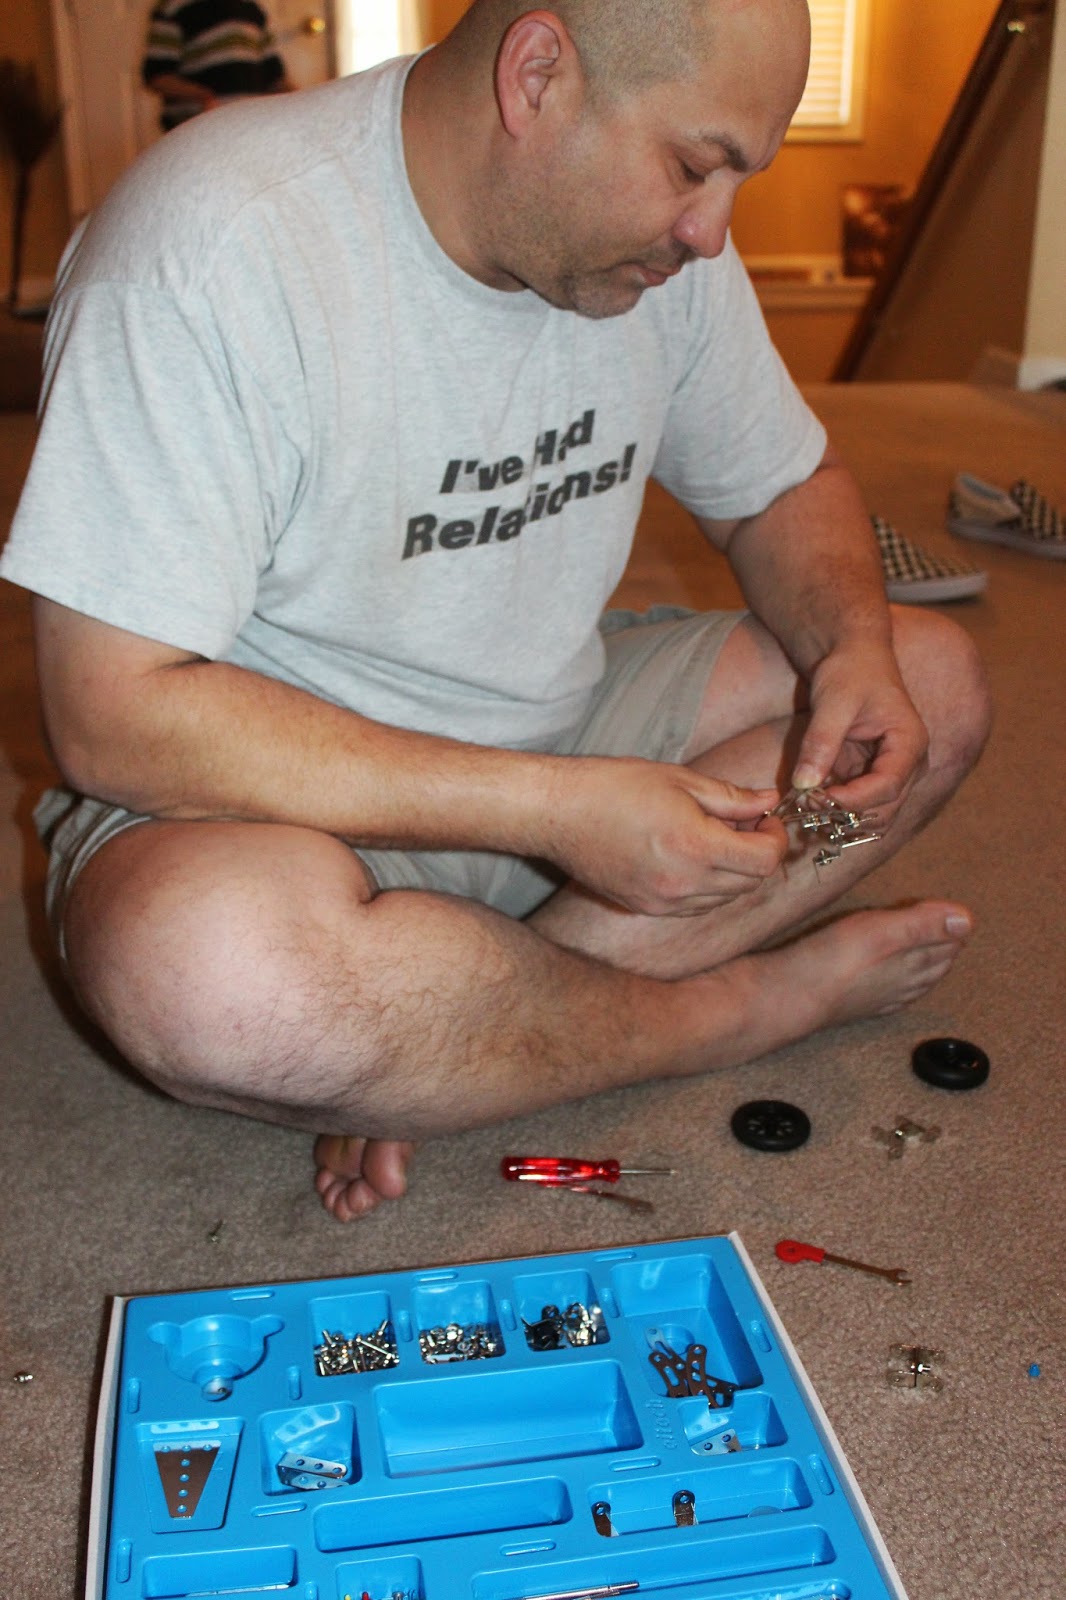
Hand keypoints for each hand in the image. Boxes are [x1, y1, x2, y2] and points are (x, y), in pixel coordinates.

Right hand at [545, 758, 787, 916]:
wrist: (558, 813)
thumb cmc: (614, 787)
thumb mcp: (680, 780)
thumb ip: (731, 798)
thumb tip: (769, 802)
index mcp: (696, 846)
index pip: (764, 861)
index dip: (775, 839)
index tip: (765, 820)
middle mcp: (683, 883)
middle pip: (749, 883)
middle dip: (757, 854)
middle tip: (745, 824)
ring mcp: (664, 902)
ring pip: (724, 898)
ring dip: (732, 872)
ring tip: (714, 839)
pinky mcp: (646, 908)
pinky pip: (695, 906)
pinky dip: (706, 886)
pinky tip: (690, 857)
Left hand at [791, 641, 927, 812]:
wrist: (853, 656)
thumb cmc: (850, 671)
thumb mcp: (832, 702)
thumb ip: (820, 743)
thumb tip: (804, 785)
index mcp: (909, 744)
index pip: (888, 786)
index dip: (853, 800)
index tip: (818, 798)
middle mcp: (907, 765)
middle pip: (885, 810)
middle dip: (847, 815)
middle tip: (805, 805)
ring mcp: (890, 774)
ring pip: (872, 816)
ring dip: (841, 820)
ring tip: (805, 806)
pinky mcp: (869, 777)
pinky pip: (857, 807)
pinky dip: (835, 812)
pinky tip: (808, 803)